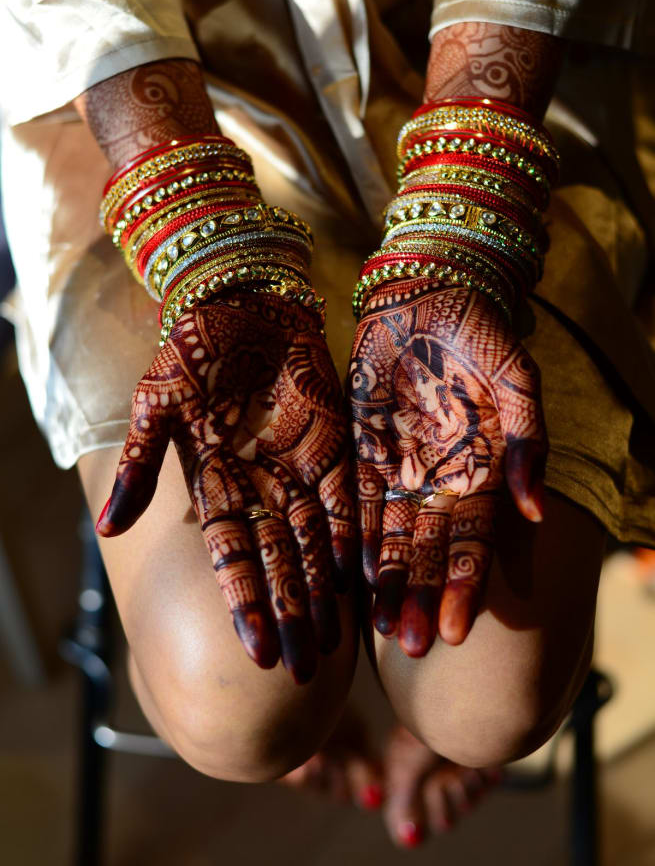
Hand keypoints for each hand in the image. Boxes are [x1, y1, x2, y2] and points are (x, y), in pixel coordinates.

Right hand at [96, 293, 355, 683]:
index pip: (232, 559)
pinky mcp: (334, 445)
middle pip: (279, 563)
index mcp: (216, 486)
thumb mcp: (157, 404)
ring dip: (325, 591)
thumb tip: (108, 530)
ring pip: (316, 542)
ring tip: (335, 644)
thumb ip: (138, 466)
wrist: (243, 303)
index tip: (258, 655)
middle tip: (305, 671)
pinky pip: (348, 497)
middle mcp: (261, 488)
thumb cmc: (192, 350)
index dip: (246, 606)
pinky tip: (364, 576)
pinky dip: (356, 534)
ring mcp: (299, 470)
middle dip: (292, 615)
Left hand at [349, 280, 546, 653]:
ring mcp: (399, 464)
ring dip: (387, 579)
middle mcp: (440, 477)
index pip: (473, 540)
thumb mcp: (518, 381)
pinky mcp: (362, 445)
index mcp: (482, 468)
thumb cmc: (483, 333)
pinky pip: (353, 498)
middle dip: (421, 597)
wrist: (430, 291)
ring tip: (379, 627)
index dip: (463, 585)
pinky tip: (347, 572)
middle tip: (410, 646)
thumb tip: (536, 512)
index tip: (455, 631)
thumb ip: (528, 443)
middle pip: (429, 549)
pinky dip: (351, 534)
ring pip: (390, 535)